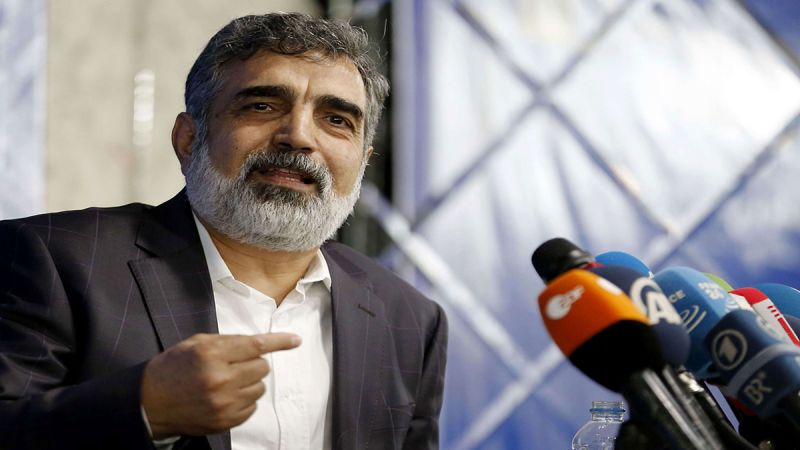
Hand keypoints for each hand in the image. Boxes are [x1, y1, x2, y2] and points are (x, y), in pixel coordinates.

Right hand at [140, 332, 300, 437]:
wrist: (150, 402)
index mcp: (211, 354)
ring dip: (249, 382)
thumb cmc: (174, 367)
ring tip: (228, 382)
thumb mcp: (197, 343)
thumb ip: (229, 342)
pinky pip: (252, 407)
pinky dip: (244, 400)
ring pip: (259, 388)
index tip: (295, 340)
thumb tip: (262, 344)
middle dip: (253, 363)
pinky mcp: (224, 421)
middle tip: (235, 365)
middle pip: (262, 367)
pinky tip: (226, 397)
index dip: (279, 342)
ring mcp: (223, 403)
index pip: (256, 345)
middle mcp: (220, 379)